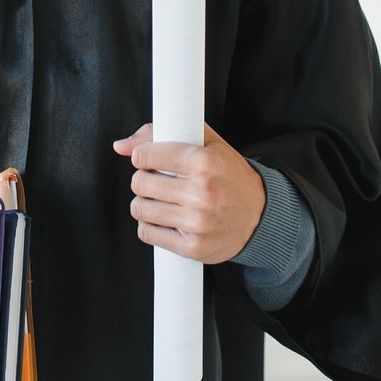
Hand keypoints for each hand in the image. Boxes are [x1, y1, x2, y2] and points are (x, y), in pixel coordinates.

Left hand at [113, 123, 266, 264]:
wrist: (260, 215)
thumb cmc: (230, 176)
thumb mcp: (207, 143)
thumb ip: (163, 133)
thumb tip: (120, 146)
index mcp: (204, 162)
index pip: (145, 155)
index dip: (143, 156)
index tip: (150, 160)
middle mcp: (201, 192)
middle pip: (140, 183)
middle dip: (143, 179)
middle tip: (156, 180)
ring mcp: (196, 222)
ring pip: (140, 209)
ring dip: (144, 203)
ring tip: (160, 200)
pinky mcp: (192, 246)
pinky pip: (148, 233)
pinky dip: (150, 225)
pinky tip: (164, 218)